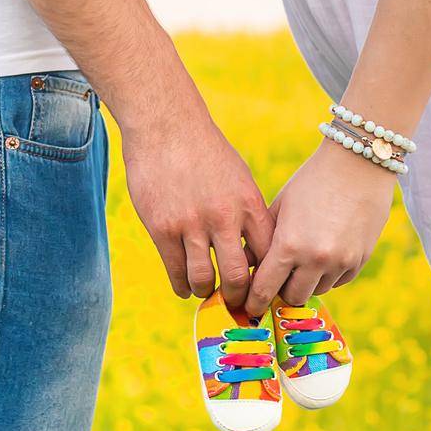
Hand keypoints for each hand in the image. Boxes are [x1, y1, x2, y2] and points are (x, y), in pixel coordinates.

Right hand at [121, 111, 274, 309]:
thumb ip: (247, 213)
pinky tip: (184, 286)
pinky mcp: (162, 227)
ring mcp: (190, 224)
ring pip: (204, 280)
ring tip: (206, 292)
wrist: (165, 125)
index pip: (268, 255)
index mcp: (248, 203)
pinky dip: (182, 286)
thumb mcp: (239, 177)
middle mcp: (223, 217)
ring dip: (207, 293)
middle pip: (239, 278)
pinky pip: (175, 272)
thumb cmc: (205, 150)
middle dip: (239, 298)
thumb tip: (255, 252)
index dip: (267, 278)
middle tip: (236, 304)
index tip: (263, 289)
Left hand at [243, 138, 393, 320]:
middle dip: (282, 290)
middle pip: (292, 297)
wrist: (358, 164)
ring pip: (317, 290)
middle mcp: (315, 259)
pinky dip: (328, 273)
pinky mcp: (360, 260)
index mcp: (289, 244)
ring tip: (303, 258)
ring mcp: (341, 262)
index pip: (265, 289)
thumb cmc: (312, 180)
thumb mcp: (281, 206)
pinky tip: (325, 250)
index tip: (249, 306)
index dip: (254, 301)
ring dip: (306, 281)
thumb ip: (261, 240)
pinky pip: (338, 280)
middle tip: (277, 279)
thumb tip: (245, 266)